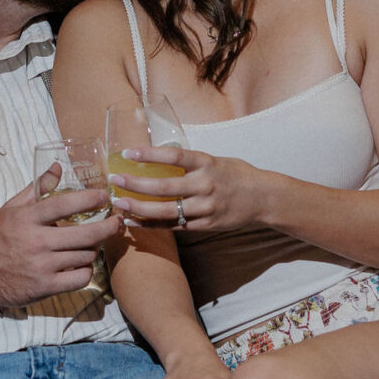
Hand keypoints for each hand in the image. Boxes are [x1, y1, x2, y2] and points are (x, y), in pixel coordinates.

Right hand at [0, 172, 121, 309]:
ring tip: (91, 244)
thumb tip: (58, 166)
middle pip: (85, 234)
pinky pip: (80, 278)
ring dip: (93, 249)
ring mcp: (42, 266)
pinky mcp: (45, 287)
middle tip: (117, 222)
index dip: (89, 199)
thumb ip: (38, 187)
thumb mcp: (13, 207)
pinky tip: (81, 265)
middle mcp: (37, 241)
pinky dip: (86, 271)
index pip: (65, 204)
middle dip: (108, 227)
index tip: (105, 197)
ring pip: (85, 256)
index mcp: (28, 218)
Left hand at [108, 143, 263, 237]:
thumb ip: (190, 162)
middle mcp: (205, 185)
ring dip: (138, 208)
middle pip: (164, 186)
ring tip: (118, 204)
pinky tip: (133, 222)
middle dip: (136, 184)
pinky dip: (151, 224)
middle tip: (115, 181)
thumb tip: (158, 155)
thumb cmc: (236, 175)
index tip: (128, 153)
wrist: (262, 198)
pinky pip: (173, 226)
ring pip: (166, 211)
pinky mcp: (204, 225)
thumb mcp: (215, 160)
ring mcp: (204, 208)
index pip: (174, 155)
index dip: (150, 154)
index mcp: (207, 163)